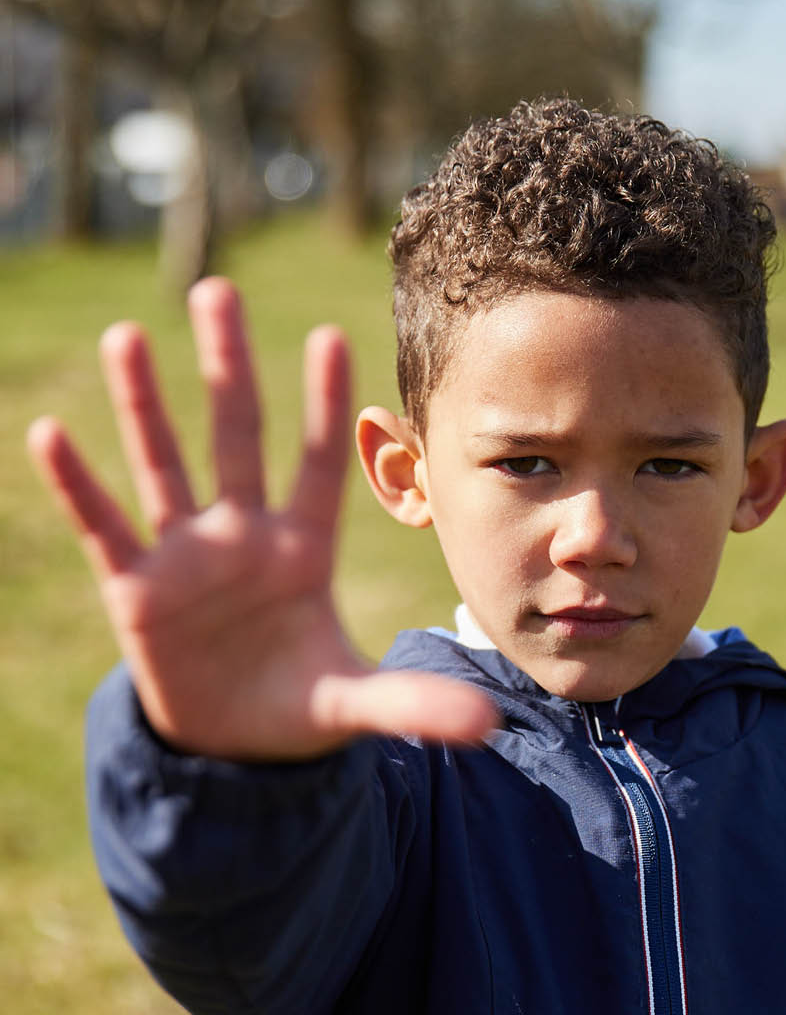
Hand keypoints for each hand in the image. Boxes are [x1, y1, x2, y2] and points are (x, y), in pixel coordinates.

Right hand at [28, 278, 496, 760]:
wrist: (233, 741)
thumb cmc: (298, 702)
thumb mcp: (354, 702)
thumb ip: (412, 703)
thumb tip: (487, 726)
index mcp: (304, 549)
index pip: (316, 463)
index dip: (322, 405)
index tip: (333, 335)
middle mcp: (245, 535)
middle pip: (237, 436)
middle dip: (228, 367)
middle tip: (218, 291)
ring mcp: (187, 556)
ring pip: (165, 463)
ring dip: (144, 404)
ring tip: (126, 334)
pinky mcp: (136, 588)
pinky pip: (106, 525)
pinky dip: (79, 485)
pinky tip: (51, 432)